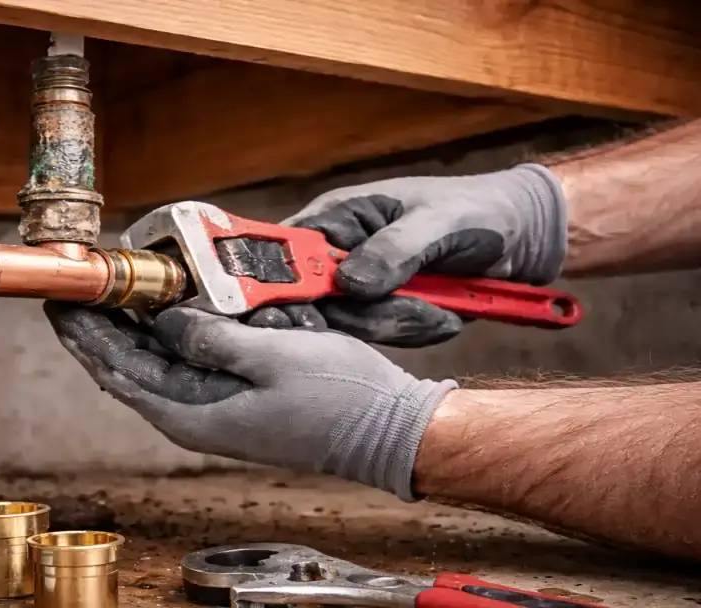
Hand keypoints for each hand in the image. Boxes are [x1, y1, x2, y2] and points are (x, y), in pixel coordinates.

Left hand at [44, 301, 455, 500]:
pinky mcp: (233, 393)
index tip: (62, 299)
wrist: (389, 429)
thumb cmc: (340, 398)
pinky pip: (186, 357)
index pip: (116, 370)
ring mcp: (213, 405)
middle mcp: (193, 413)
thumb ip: (212, 338)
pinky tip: (165, 304)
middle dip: (101, 323)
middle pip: (128, 364)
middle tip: (82, 282)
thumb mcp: (273, 358)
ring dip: (132, 324)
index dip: (85, 333)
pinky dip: (170, 329)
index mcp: (191, 413)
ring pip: (154, 359)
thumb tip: (166, 318)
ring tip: (113, 285)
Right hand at [259, 163, 567, 346]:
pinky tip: (443, 315)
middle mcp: (338, 252)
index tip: (303, 316)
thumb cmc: (478, 210)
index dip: (282, 287)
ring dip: (398, 324)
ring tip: (441, 309)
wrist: (523, 237)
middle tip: (411, 313)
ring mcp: (358, 285)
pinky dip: (414, 330)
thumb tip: (349, 283)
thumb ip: (393, 250)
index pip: (286, 253)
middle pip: (313, 300)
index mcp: (338, 216)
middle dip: (363, 316)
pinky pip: (380, 334)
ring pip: (350, 324)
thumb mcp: (440, 222)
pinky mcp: (381, 310)